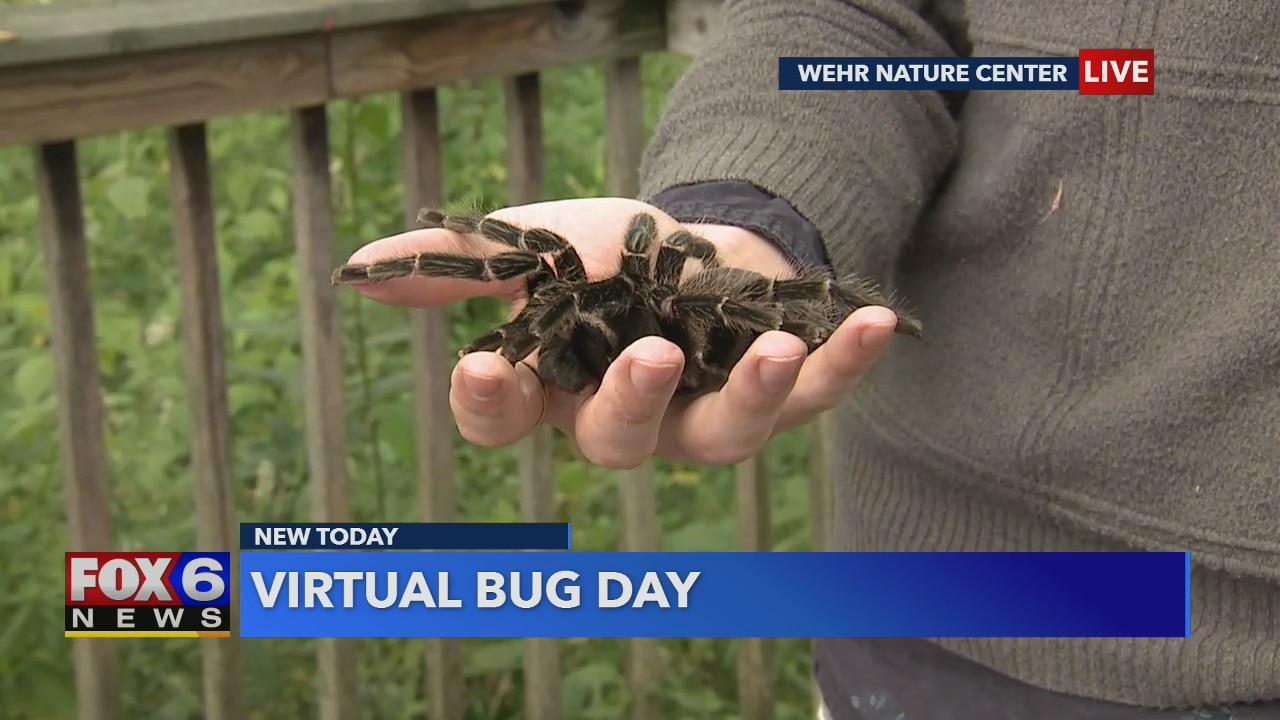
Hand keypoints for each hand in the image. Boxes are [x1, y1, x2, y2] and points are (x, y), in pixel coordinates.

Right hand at [340, 197, 901, 467]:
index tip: (487, 364)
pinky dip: (843, 364)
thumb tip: (359, 269)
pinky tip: (872, 322)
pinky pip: (815, 396)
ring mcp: (709, 411)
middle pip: (615, 441)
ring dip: (751, 397)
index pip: (509, 418)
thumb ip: (460, 265)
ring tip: (774, 351)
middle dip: (628, 403)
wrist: (709, 238)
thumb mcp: (538, 246)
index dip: (494, 403)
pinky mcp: (781, 393)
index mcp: (559, 386)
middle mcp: (630, 416)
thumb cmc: (615, 255)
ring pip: (721, 436)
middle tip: (647, 354)